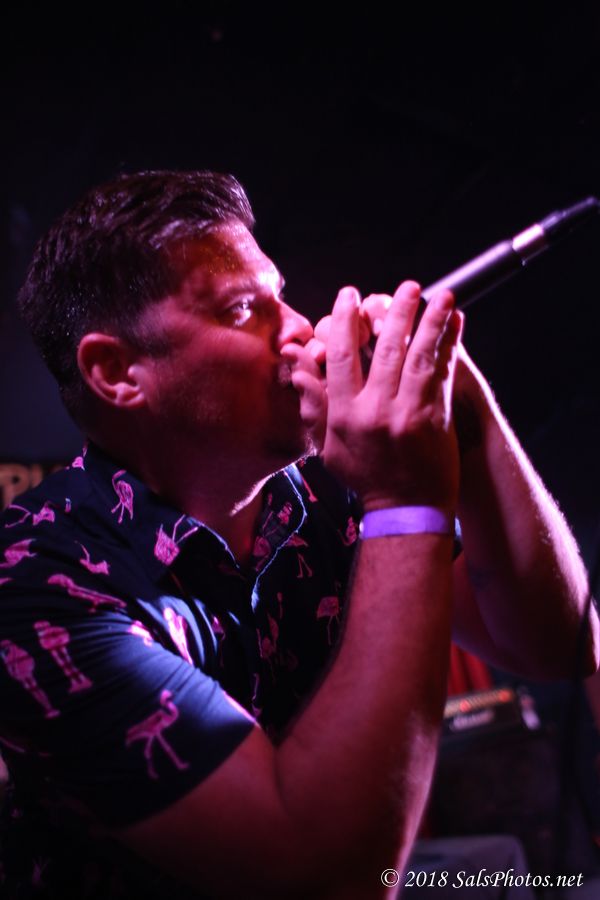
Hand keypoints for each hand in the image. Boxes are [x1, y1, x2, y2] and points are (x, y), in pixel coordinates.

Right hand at [322, 281, 462, 511]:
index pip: (341, 357)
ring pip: (419, 355)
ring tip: (441, 294)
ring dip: (430, 320)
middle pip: (385, 349)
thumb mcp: (328, 447)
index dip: (344, 321)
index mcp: (345, 415)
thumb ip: (313, 404)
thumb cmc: (365, 476)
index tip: (349, 295)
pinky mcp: (436, 417)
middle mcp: (376, 410)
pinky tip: (457, 321)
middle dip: (394, 311)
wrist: (406, 508)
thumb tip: (297, 365)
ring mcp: (409, 413)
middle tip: (404, 286)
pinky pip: (444, 371)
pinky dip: (452, 343)